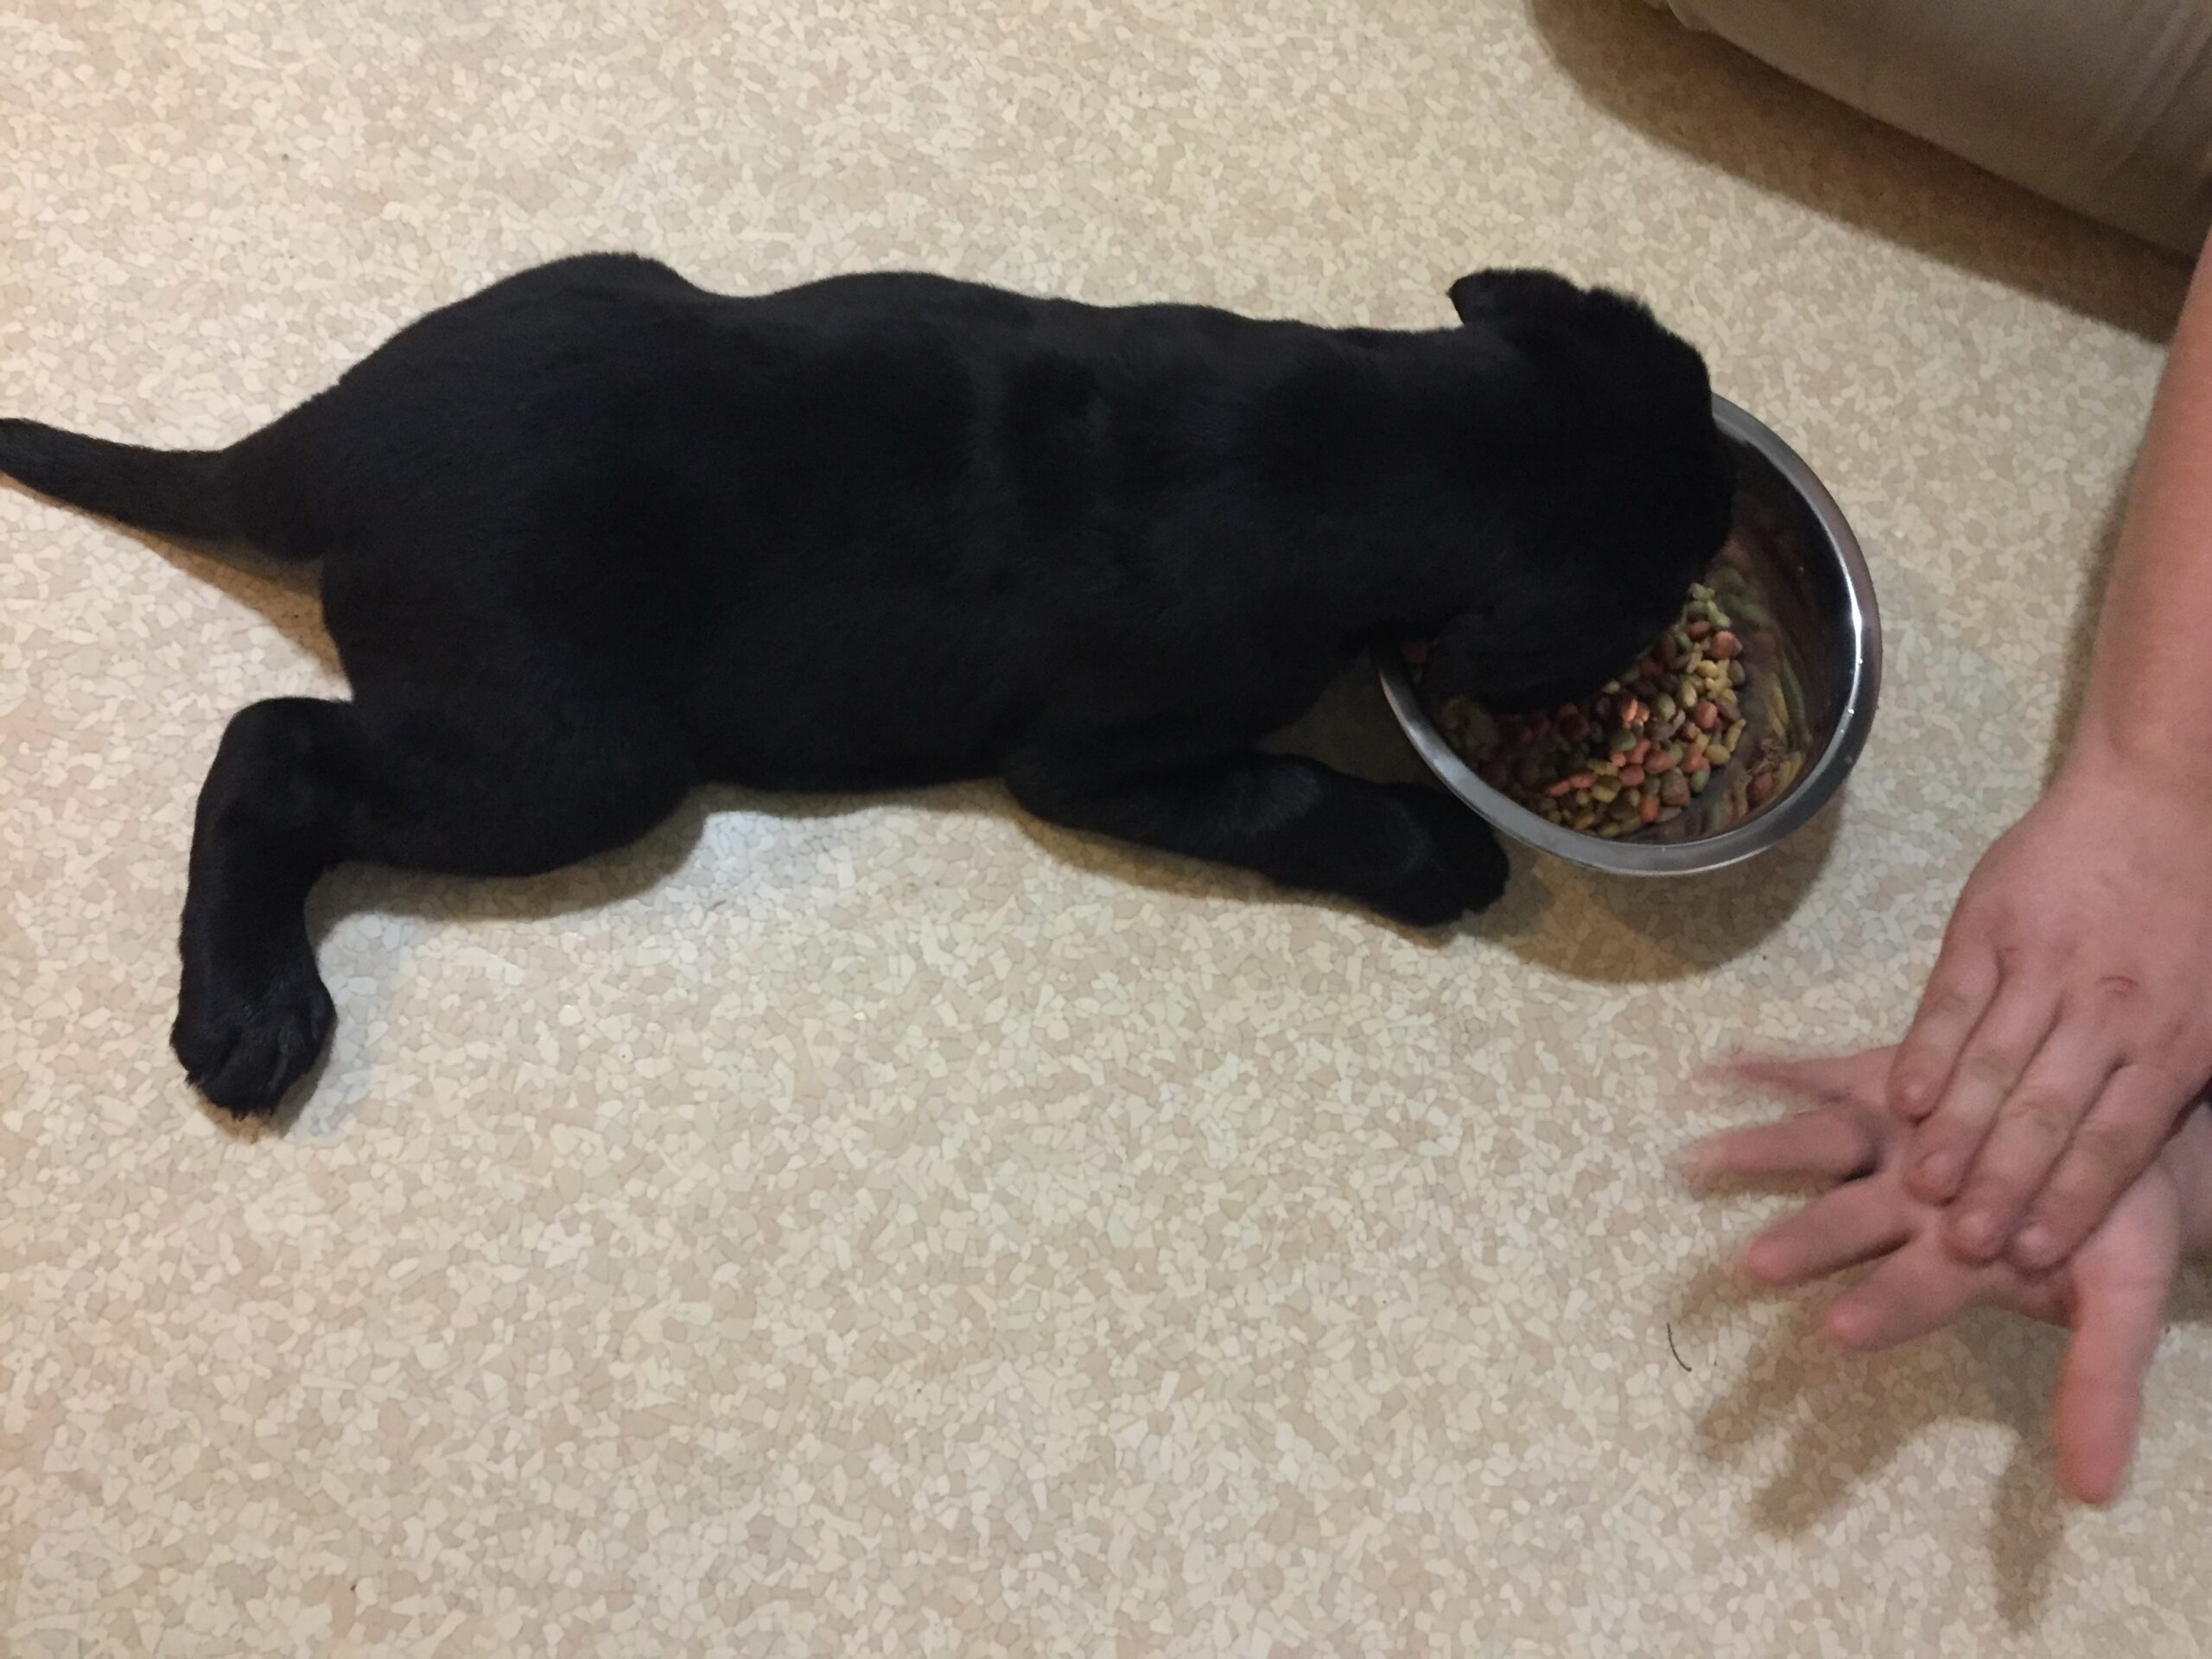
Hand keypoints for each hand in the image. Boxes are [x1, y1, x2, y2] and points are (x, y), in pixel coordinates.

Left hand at [1687, 1049, 2211, 1505]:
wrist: (2121, 1130)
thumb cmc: (2123, 1223)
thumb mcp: (2126, 1296)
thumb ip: (2102, 1385)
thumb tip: (2096, 1498)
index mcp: (1957, 1260)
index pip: (1913, 1295)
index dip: (1882, 1309)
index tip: (1839, 1332)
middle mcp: (1909, 1205)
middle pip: (1848, 1223)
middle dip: (1804, 1244)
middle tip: (1751, 1265)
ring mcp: (1893, 1141)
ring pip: (1823, 1146)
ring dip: (1765, 1150)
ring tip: (1702, 1155)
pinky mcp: (1886, 1082)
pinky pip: (1823, 1075)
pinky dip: (1774, 1068)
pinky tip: (1716, 1066)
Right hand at [1886, 754, 2211, 1270]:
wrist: (2169, 794)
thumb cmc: (2199, 913)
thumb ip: (2179, 1080)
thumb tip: (2136, 1156)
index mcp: (2174, 1041)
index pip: (2116, 1139)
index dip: (2073, 1199)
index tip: (2032, 1252)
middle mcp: (2109, 1011)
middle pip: (2048, 1114)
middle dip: (2004, 1185)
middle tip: (1964, 1242)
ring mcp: (2043, 966)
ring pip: (1994, 1065)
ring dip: (1956, 1131)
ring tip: (1921, 1185)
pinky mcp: (1990, 927)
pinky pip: (1951, 1003)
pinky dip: (1927, 1052)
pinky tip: (1904, 1098)